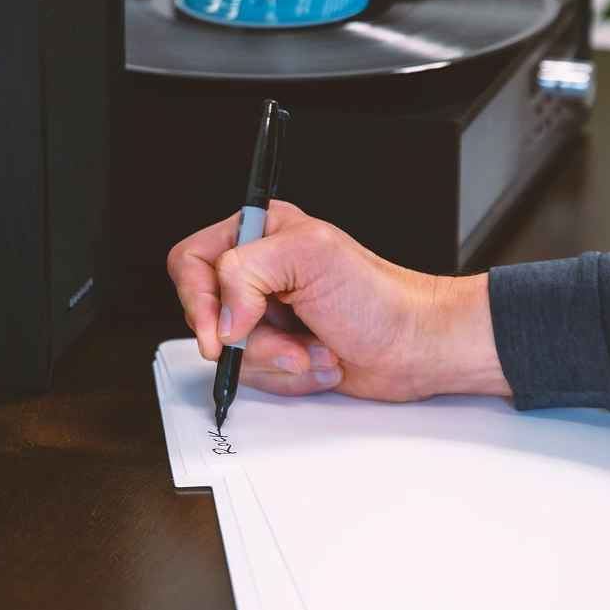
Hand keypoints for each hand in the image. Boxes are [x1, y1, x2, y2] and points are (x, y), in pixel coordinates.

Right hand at [166, 200, 510, 401]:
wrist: (417, 346)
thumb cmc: (380, 296)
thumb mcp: (309, 257)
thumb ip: (247, 271)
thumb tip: (222, 315)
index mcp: (259, 233)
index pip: (192, 260)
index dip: (199, 298)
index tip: (221, 331)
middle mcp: (258, 272)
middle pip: (207, 312)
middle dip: (251, 339)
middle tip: (286, 342)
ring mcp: (266, 314)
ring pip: (230, 351)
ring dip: (277, 359)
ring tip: (315, 348)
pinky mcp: (277, 349)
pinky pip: (254, 374)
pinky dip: (290, 376)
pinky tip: (320, 360)